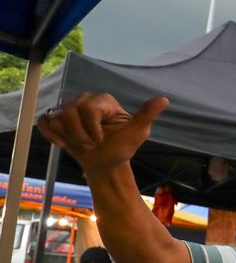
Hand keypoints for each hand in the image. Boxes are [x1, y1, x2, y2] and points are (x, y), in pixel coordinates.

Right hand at [38, 93, 168, 171]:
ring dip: (69, 137)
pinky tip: (63, 144)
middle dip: (80, 135)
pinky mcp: (57, 120)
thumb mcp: (137, 133)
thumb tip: (164, 99)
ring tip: (82, 144)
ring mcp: (69, 109)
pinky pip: (44, 121)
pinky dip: (51, 135)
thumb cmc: (122, 147)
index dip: (92, 128)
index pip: (88, 108)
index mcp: (104, 101)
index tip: (101, 139)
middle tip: (92, 144)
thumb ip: (146, 115)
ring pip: (56, 118)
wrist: (105, 163)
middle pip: (69, 112)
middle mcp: (85, 100)